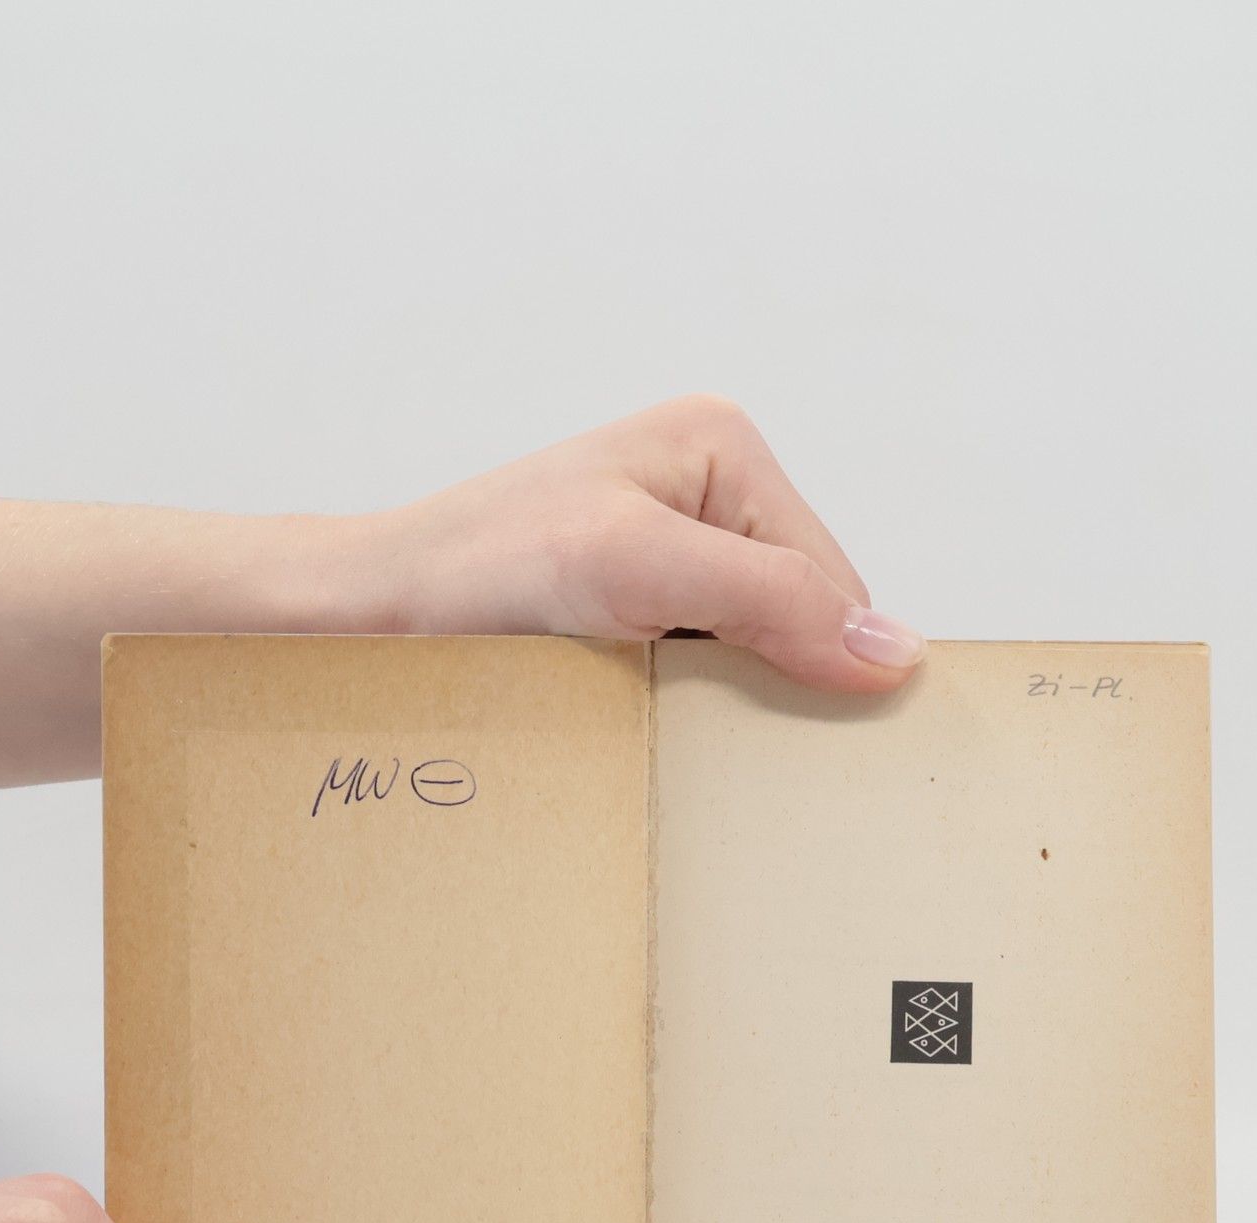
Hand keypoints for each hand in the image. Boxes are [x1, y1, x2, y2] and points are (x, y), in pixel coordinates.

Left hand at [347, 394, 926, 692]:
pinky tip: (648, 724)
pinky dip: (688, 712)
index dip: (824, 665)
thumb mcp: (634, 568)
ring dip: (727, 706)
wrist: (363, 614)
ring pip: (756, 655)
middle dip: (773, 683)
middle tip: (717, 737)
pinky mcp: (633, 606)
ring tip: (670, 726)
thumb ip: (768, 598)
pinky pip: (703, 671)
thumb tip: (893, 651)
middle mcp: (704, 491)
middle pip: (800, 620)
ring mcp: (669, 551)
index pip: (835, 582)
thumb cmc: (472, 572)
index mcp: (722, 448)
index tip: (798, 741)